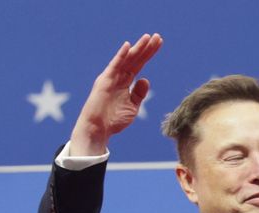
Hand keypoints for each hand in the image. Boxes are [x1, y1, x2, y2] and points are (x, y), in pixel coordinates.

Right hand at [70, 33, 162, 155]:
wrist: (98, 130)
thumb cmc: (113, 120)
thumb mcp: (132, 107)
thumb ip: (139, 93)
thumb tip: (146, 79)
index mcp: (125, 82)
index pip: (139, 64)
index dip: (149, 53)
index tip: (159, 43)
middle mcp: (118, 77)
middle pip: (135, 59)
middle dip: (146, 48)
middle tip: (158, 36)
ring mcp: (111, 78)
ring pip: (127, 60)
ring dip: (137, 48)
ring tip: (148, 38)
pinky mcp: (105, 81)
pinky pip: (114, 66)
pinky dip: (120, 56)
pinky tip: (128, 46)